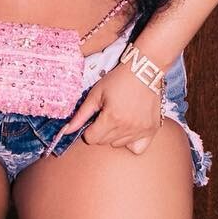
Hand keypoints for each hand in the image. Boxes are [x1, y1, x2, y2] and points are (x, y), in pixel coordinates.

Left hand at [48, 60, 164, 155]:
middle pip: (104, 142)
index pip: (91, 139)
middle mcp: (127, 127)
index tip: (95, 118)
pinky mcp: (152, 130)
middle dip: (101, 130)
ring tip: (120, 117)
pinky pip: (137, 148)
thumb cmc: (118, 80)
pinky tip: (130, 129)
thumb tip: (66, 131)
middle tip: (107, 114)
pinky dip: (131, 142)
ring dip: (115, 135)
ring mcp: (141, 130)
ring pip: (118, 144)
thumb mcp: (95, 94)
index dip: (89, 129)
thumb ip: (81, 115)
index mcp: (112, 118)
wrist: (144, 70)